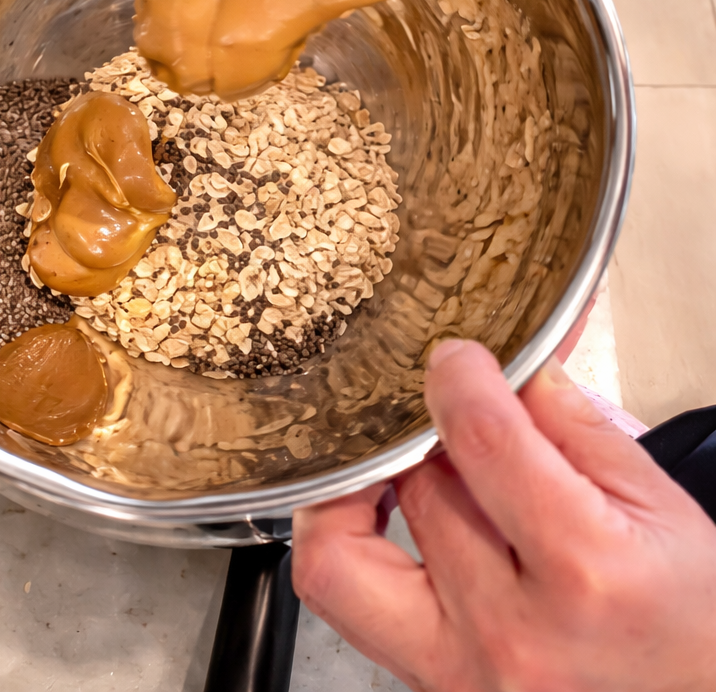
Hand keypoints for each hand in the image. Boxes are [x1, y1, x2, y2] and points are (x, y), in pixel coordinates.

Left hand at [292, 340, 715, 691]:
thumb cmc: (694, 625)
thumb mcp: (661, 508)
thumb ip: (574, 427)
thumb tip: (508, 367)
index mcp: (583, 571)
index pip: (483, 440)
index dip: (458, 380)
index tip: (455, 360)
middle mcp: (509, 630)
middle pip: (413, 487)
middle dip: (424, 435)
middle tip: (439, 421)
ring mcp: (458, 670)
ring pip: (338, 555)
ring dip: (357, 490)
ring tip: (391, 466)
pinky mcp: (428, 684)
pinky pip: (342, 598)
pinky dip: (340, 542)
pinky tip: (380, 513)